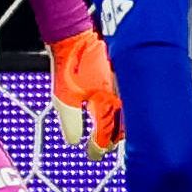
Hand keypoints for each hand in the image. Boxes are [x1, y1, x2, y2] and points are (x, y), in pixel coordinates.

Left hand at [48, 29, 121, 152]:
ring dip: (120, 128)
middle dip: (113, 141)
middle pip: (123, 129)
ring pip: (128, 116)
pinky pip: (128, 101)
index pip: (106, 136)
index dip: (98, 148)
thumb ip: (71, 122)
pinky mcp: (123, 77)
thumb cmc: (70, 63)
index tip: (93, 155)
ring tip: (113, 136)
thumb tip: (74, 141)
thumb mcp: (63, 97)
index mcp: (108, 105)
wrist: (76, 37)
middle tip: (105, 148)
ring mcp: (124, 87)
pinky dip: (123, 111)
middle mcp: (121, 98)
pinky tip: (118, 113)